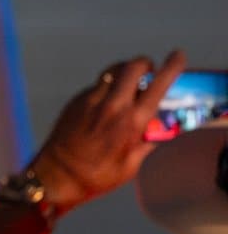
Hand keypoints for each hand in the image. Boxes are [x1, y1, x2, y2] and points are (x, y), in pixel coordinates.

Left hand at [29, 51, 185, 212]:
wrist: (55, 177)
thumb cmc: (95, 176)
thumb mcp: (131, 166)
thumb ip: (147, 144)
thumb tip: (159, 132)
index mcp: (131, 121)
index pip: (158, 85)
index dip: (172, 66)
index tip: (177, 56)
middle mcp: (111, 105)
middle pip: (132, 66)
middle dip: (145, 63)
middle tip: (149, 70)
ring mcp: (90, 100)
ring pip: (112, 72)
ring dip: (124, 72)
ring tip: (128, 84)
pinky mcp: (75, 102)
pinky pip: (96, 86)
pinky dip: (106, 88)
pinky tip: (105, 105)